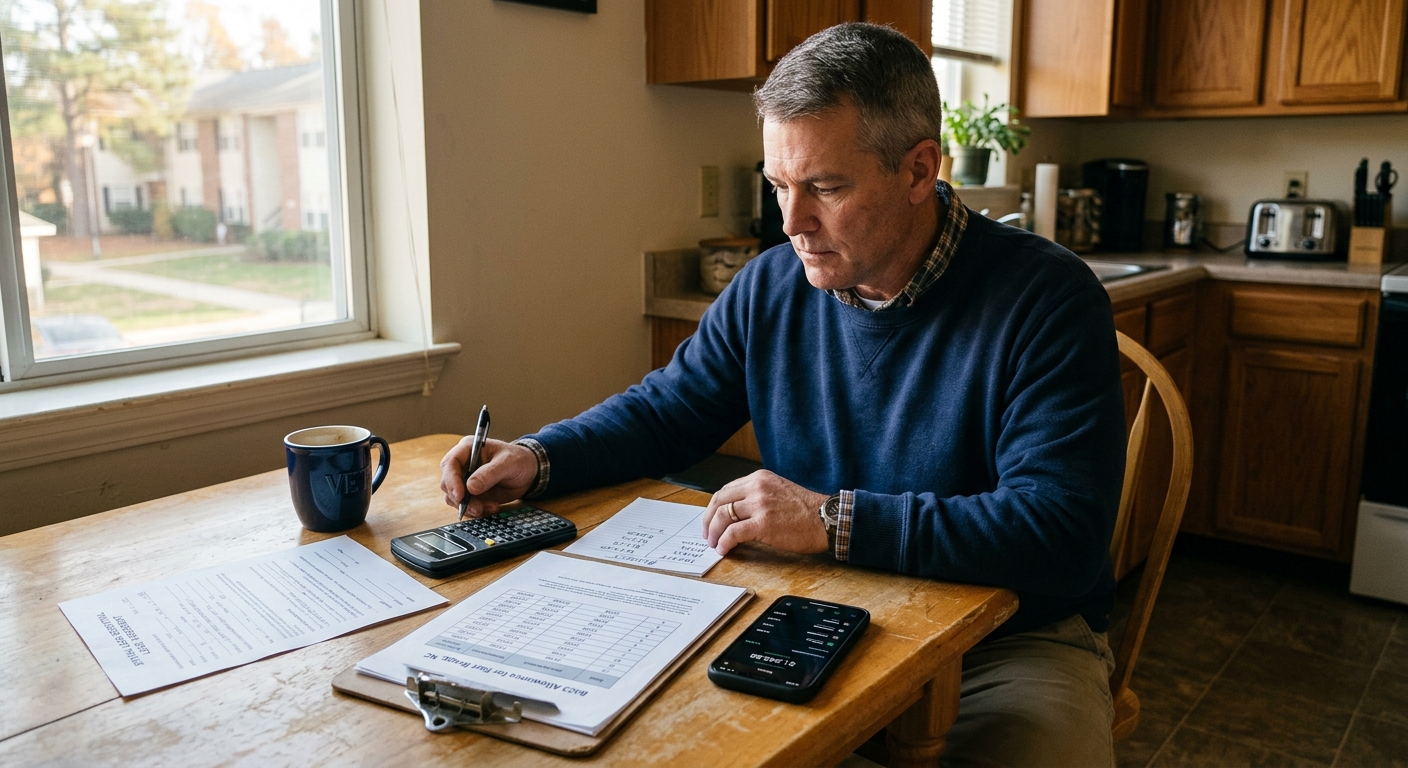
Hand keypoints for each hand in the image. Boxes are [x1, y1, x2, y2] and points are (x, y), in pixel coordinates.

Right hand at [439, 438, 537, 516]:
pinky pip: (466, 506)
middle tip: (476, 507)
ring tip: (490, 507)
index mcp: (468, 449)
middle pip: (448, 483)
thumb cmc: (518, 460)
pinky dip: (477, 510)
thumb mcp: (508, 463)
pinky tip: (493, 507)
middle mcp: (463, 465)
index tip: (460, 495)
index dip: (451, 480)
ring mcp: (466, 481)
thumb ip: (489, 474)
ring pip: (455, 498)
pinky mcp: (472, 495)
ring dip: (469, 507)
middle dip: (460, 498)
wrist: (529, 472)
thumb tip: (470, 487)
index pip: (450, 463)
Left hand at [701, 470, 829, 555]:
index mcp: (759, 478)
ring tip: (714, 544)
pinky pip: (733, 533)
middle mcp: (756, 488)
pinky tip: (724, 549)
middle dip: (708, 520)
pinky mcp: (763, 524)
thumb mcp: (778, 491)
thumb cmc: (806, 510)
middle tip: (707, 534)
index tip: (711, 519)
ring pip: (722, 517)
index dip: (714, 507)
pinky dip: (724, 542)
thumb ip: (758, 496)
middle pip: (719, 502)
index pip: (726, 490)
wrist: (826, 519)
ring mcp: (759, 505)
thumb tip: (736, 513)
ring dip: (714, 533)